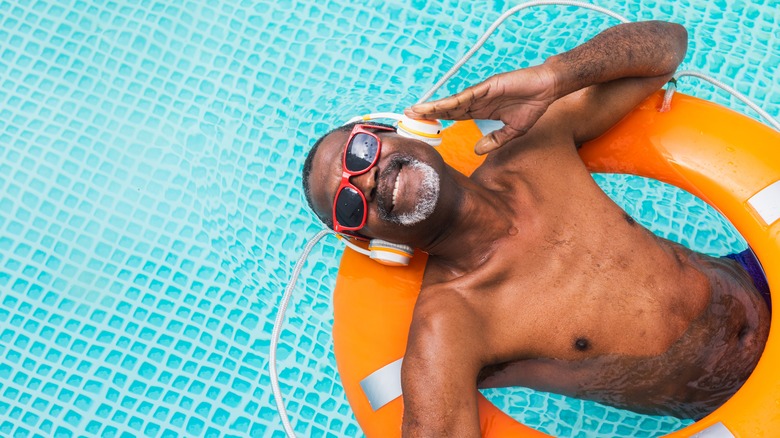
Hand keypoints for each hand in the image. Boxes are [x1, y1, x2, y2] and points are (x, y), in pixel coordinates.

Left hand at [405, 65, 556, 154]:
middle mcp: (476, 100)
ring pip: (452, 101)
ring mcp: (481, 92)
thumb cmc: (531, 105)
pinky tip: (440, 106)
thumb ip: (494, 140)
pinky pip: (468, 95)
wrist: (547, 88)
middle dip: (428, 112)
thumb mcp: (511, 131)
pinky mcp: (489, 86)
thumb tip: (477, 150)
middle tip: (407, 115)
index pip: (453, 115)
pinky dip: (453, 101)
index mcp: (480, 110)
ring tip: (416, 110)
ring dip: (434, 106)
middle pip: (447, 108)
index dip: (436, 119)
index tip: (420, 123)